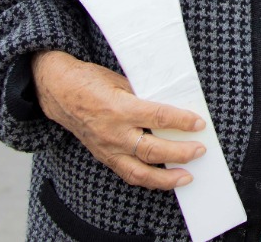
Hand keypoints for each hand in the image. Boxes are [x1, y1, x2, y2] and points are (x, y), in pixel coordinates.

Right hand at [31, 50, 205, 189]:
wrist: (59, 93)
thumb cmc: (90, 81)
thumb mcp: (120, 80)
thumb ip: (144, 95)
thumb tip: (171, 104)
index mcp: (120, 108)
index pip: (158, 118)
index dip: (182, 122)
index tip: (199, 124)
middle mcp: (114, 132)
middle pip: (153, 149)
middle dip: (181, 152)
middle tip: (200, 150)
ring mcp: (108, 148)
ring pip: (140, 172)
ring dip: (166, 177)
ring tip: (187, 177)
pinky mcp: (104, 157)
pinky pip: (128, 173)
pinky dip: (148, 179)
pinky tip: (163, 179)